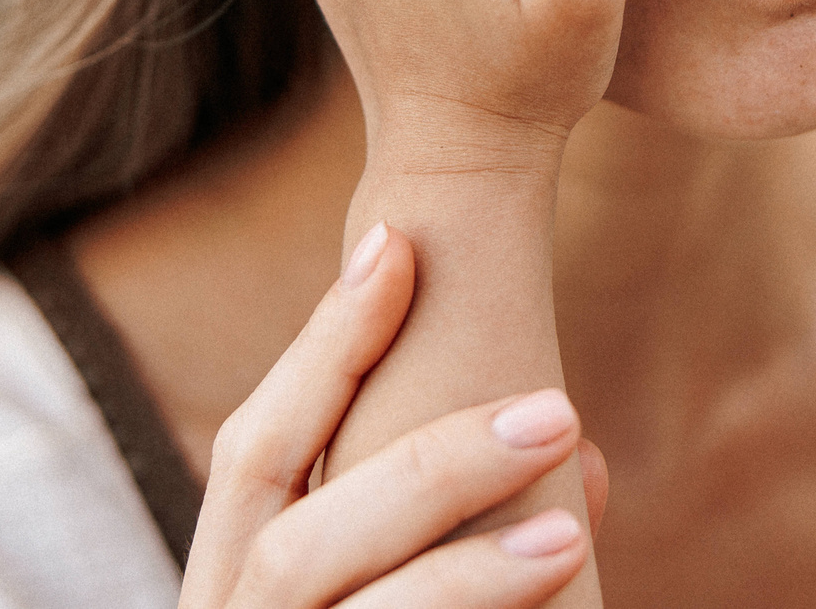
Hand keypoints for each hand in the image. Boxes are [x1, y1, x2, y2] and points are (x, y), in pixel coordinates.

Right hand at [181, 223, 608, 608]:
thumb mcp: (405, 594)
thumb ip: (468, 534)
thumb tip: (581, 454)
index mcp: (234, 584)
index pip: (253, 453)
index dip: (324, 349)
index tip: (397, 243)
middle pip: (293, 531)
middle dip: (427, 465)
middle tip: (558, 413)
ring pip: (326, 596)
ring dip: (459, 569)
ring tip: (567, 537)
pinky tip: (558, 600)